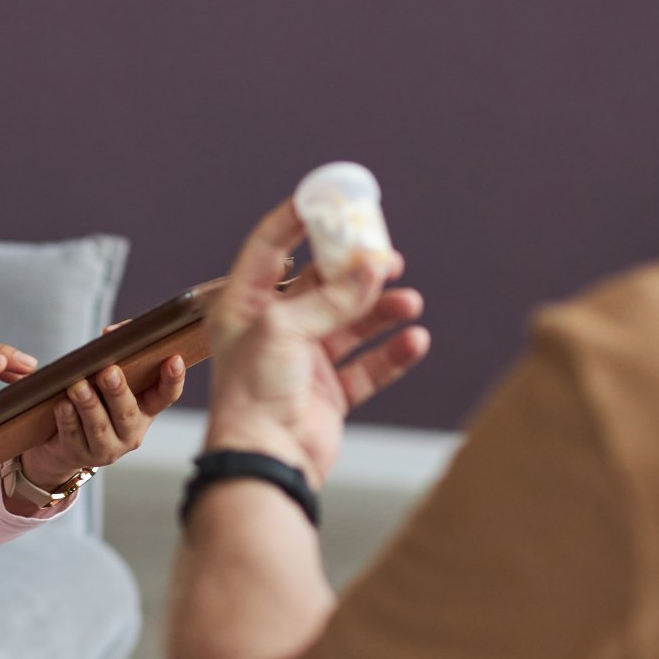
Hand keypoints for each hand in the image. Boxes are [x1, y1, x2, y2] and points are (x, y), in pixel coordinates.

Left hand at [21, 351, 187, 488]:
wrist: (61, 443)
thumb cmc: (91, 398)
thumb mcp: (105, 377)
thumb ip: (113, 351)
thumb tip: (111, 333)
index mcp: (145, 409)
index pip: (166, 396)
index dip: (173, 379)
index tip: (174, 358)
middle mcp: (131, 432)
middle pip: (128, 413)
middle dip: (118, 391)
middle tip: (108, 371)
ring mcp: (107, 447)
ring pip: (99, 426)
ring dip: (89, 404)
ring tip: (78, 386)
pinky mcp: (80, 454)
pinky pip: (73, 435)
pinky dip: (67, 419)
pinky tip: (62, 405)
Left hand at [203, 198, 429, 486]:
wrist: (265, 460)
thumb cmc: (254, 394)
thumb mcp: (285, 330)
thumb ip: (332, 299)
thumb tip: (372, 269)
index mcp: (244, 306)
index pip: (268, 248)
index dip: (295, 220)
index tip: (325, 197)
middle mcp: (272, 330)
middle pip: (319, 285)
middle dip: (355, 270)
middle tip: (388, 257)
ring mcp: (302, 361)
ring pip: (349, 323)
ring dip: (380, 309)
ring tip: (408, 300)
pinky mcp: (328, 393)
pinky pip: (367, 364)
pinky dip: (392, 352)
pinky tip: (414, 339)